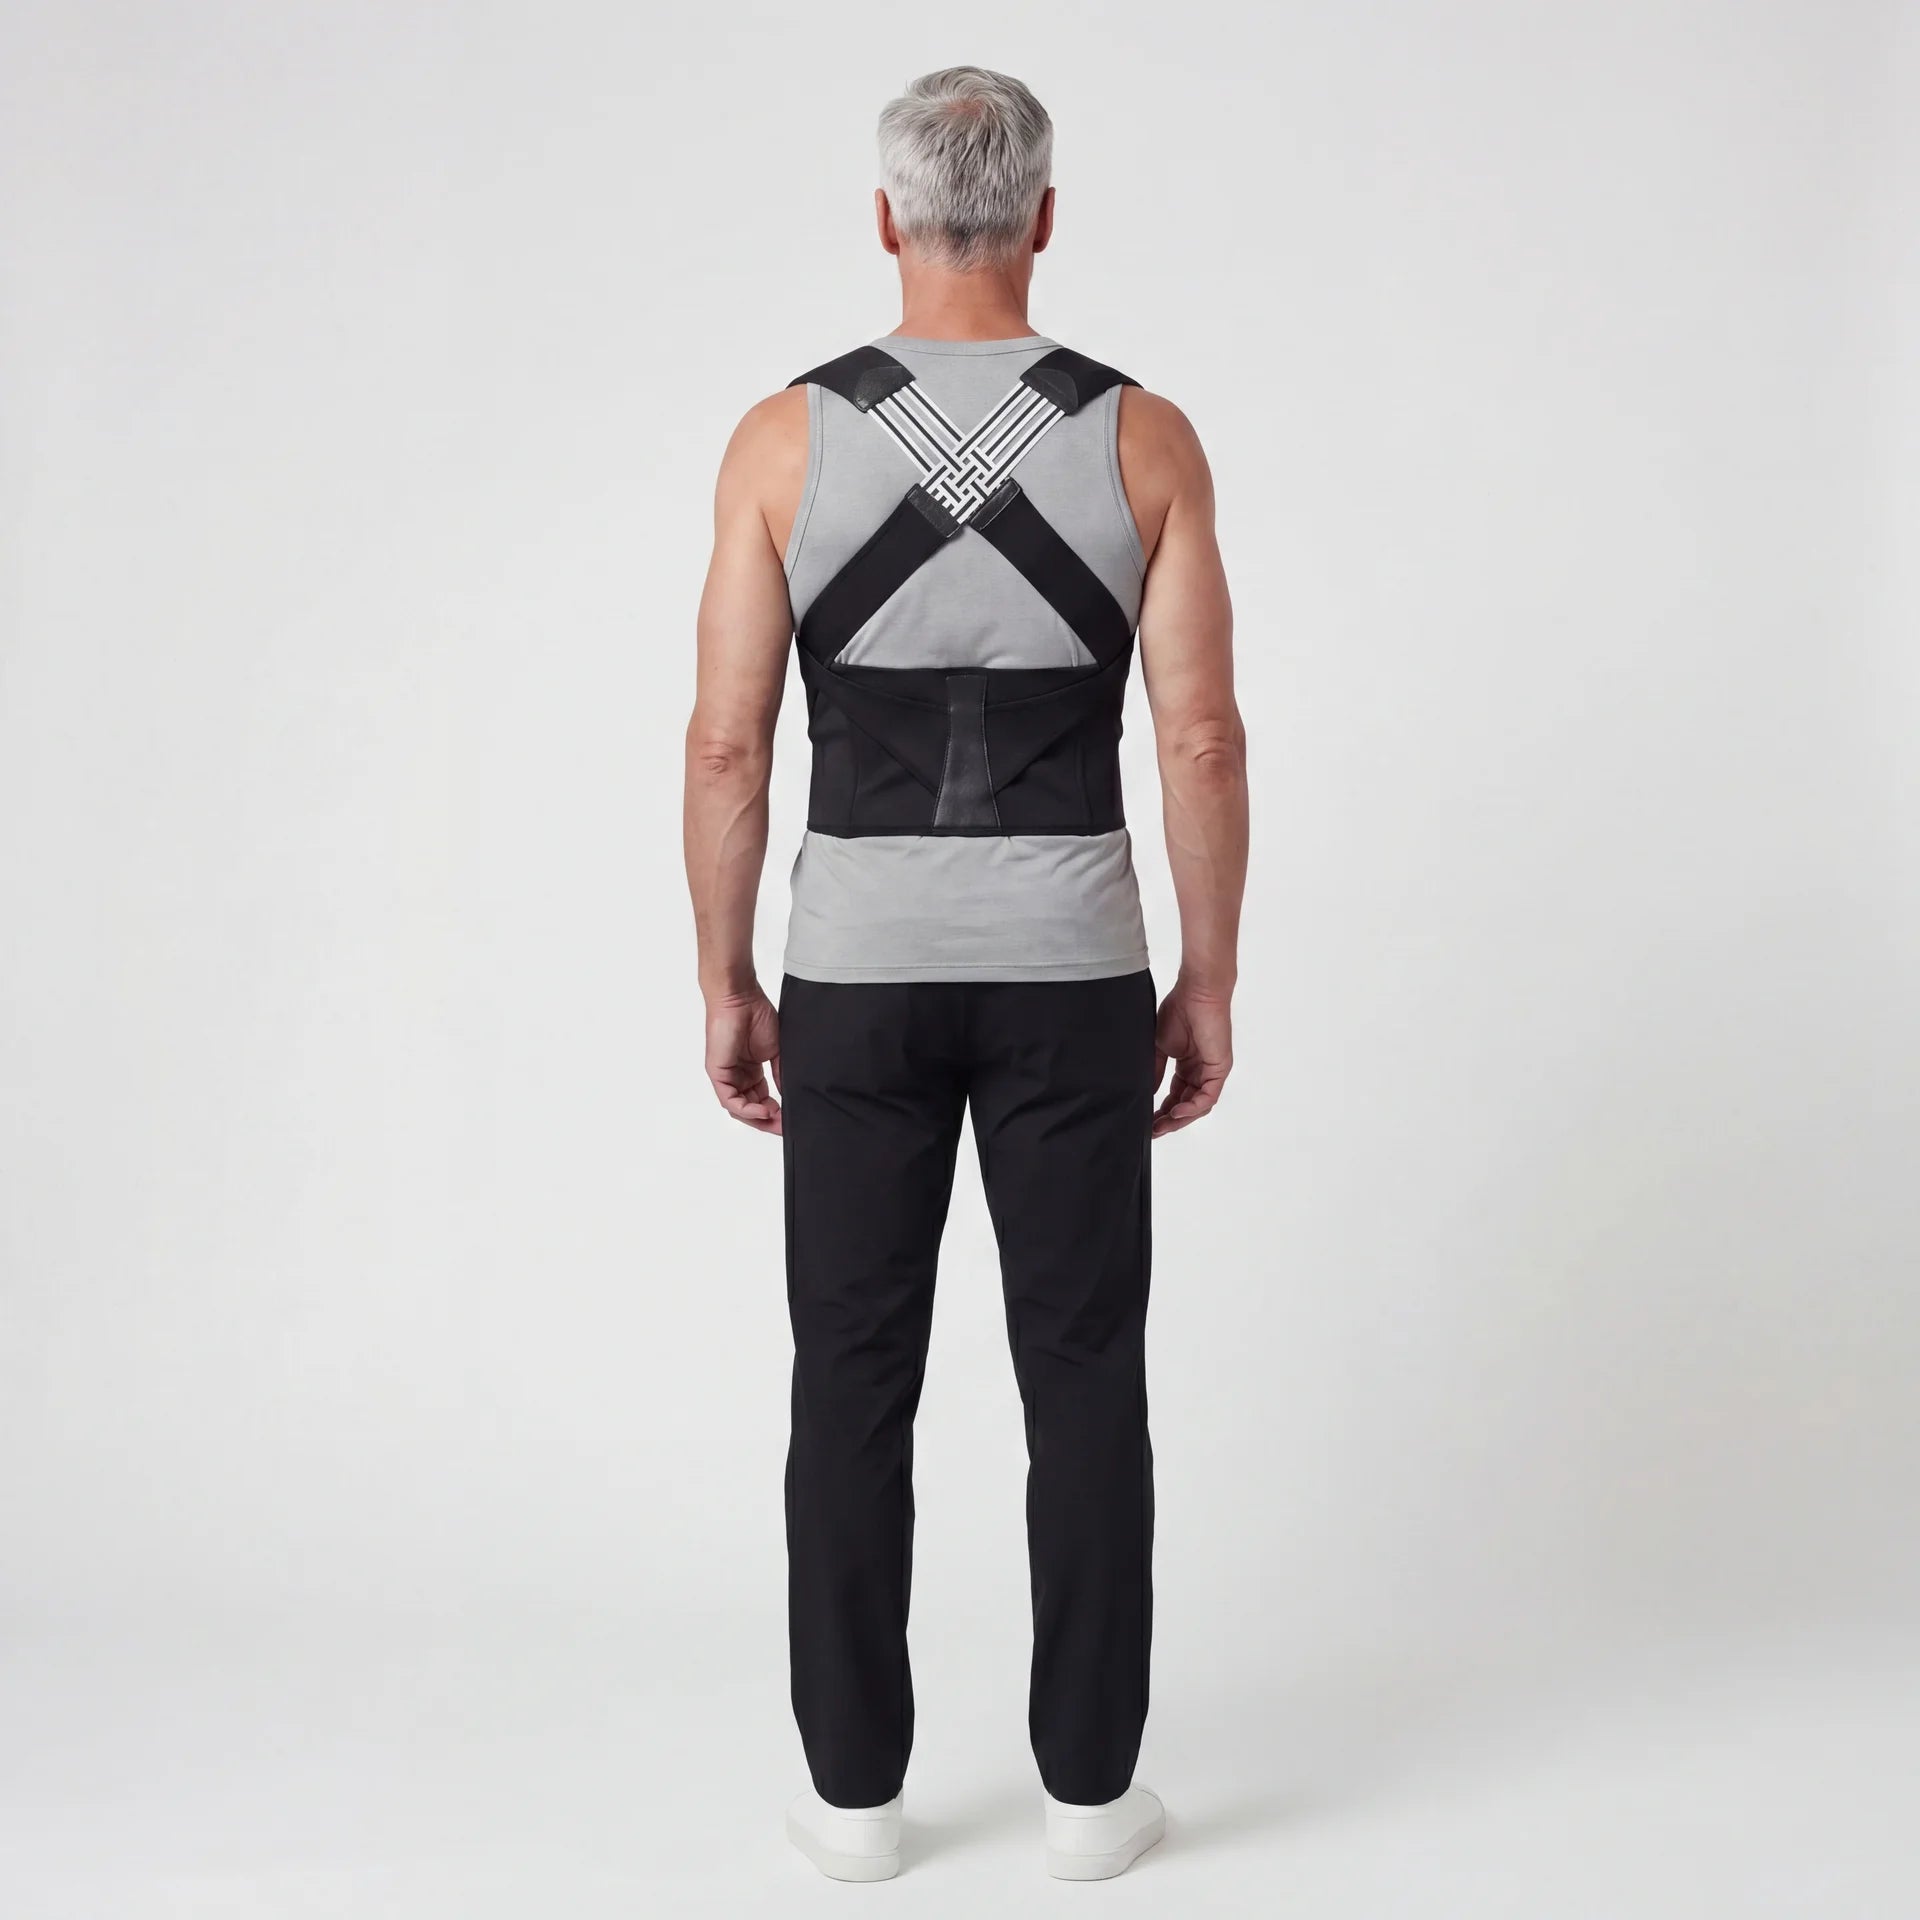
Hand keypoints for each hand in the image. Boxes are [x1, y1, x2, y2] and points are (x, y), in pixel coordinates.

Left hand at [704, 986, 781, 1134]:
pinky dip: (747, 1109)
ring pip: (739, 1109)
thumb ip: (781, 1074)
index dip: (776, 1113)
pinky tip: (764, 1110)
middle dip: (769, 1121)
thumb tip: (790, 1095)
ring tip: (777, 1121)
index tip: (792, 1119)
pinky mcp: (718, 1074)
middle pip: (751, 1108)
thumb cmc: (757, 1015)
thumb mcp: (776, 1051)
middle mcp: (737, 1076)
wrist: (741, 997)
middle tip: (786, 1127)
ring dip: (758, 1118)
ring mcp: (726, 1076)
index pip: (762, 1100)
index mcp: (750, 1071)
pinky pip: (730, 1100)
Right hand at [1153, 981, 1231, 1137]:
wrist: (1196, 993)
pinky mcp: (1220, 1069)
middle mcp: (1201, 1072)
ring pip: (1198, 1106)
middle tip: (1152, 1131)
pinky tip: (1176, 1112)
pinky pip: (1208, 1096)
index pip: (1175, 1096)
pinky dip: (1193, 1107)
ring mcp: (1212, 1072)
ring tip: (1161, 1126)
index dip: (1161, 1112)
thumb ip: (1154, 1071)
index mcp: (1187, 1066)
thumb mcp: (1159, 1047)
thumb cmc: (1179, 1011)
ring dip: (1180, 1119)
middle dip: (1169, 1121)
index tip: (1146, 1122)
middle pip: (1187, 1106)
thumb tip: (1145, 1094)